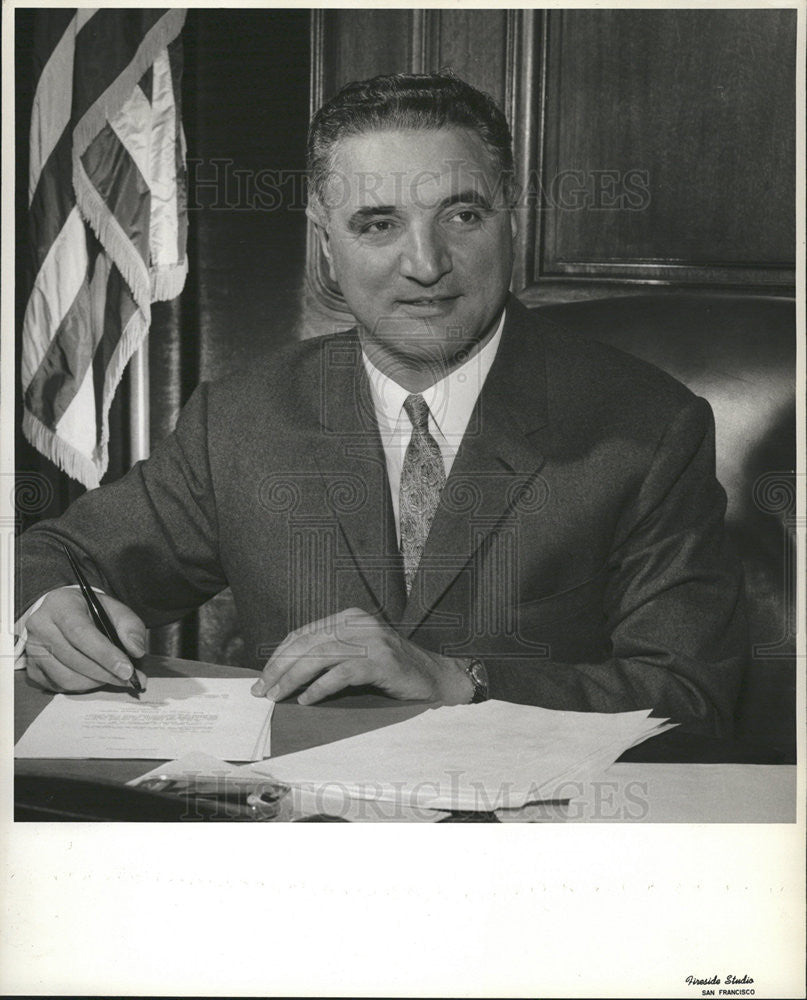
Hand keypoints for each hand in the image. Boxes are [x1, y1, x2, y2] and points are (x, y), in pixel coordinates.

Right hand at [24, 587, 147, 692]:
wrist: (64, 613)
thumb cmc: (91, 612)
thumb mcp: (114, 609)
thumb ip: (130, 626)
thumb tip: (136, 650)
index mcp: (61, 606)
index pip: (81, 633)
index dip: (105, 654)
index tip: (127, 669)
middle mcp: (41, 626)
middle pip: (74, 658)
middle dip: (106, 673)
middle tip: (129, 679)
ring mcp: (33, 649)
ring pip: (67, 677)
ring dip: (96, 682)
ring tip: (114, 677)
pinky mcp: (32, 668)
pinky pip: (60, 685)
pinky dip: (83, 686)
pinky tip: (96, 677)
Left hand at [251, 607, 472, 704]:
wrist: (435, 677)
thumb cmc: (392, 670)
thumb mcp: (358, 653)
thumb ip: (329, 655)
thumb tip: (285, 674)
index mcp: (350, 617)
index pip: (304, 633)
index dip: (279, 655)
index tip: (262, 678)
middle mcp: (359, 623)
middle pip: (307, 643)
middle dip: (280, 668)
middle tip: (262, 691)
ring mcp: (372, 640)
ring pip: (320, 657)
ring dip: (293, 679)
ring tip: (278, 697)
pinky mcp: (382, 661)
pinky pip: (341, 673)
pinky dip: (320, 688)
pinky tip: (307, 700)